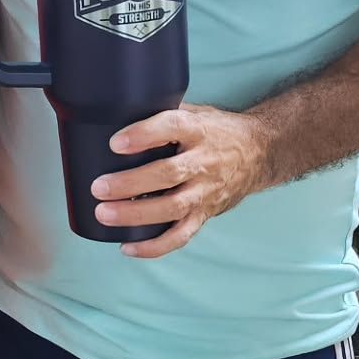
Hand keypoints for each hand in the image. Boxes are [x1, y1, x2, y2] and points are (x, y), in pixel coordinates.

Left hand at [90, 103, 271, 257]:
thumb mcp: (196, 113)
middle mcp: (204, 161)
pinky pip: (181, 235)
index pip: (172, 128)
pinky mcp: (205, 214)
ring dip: (136, 215)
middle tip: (99, 187)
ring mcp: (205, 191)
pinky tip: (127, 246)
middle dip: (130, 183)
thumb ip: (163, 114)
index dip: (143, 135)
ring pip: (172, 208)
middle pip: (168, 174)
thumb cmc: (217, 131)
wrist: (260, 153)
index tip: (115, 143)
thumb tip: (117, 113)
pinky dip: (154, 246)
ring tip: (104, 214)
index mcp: (199, 130)